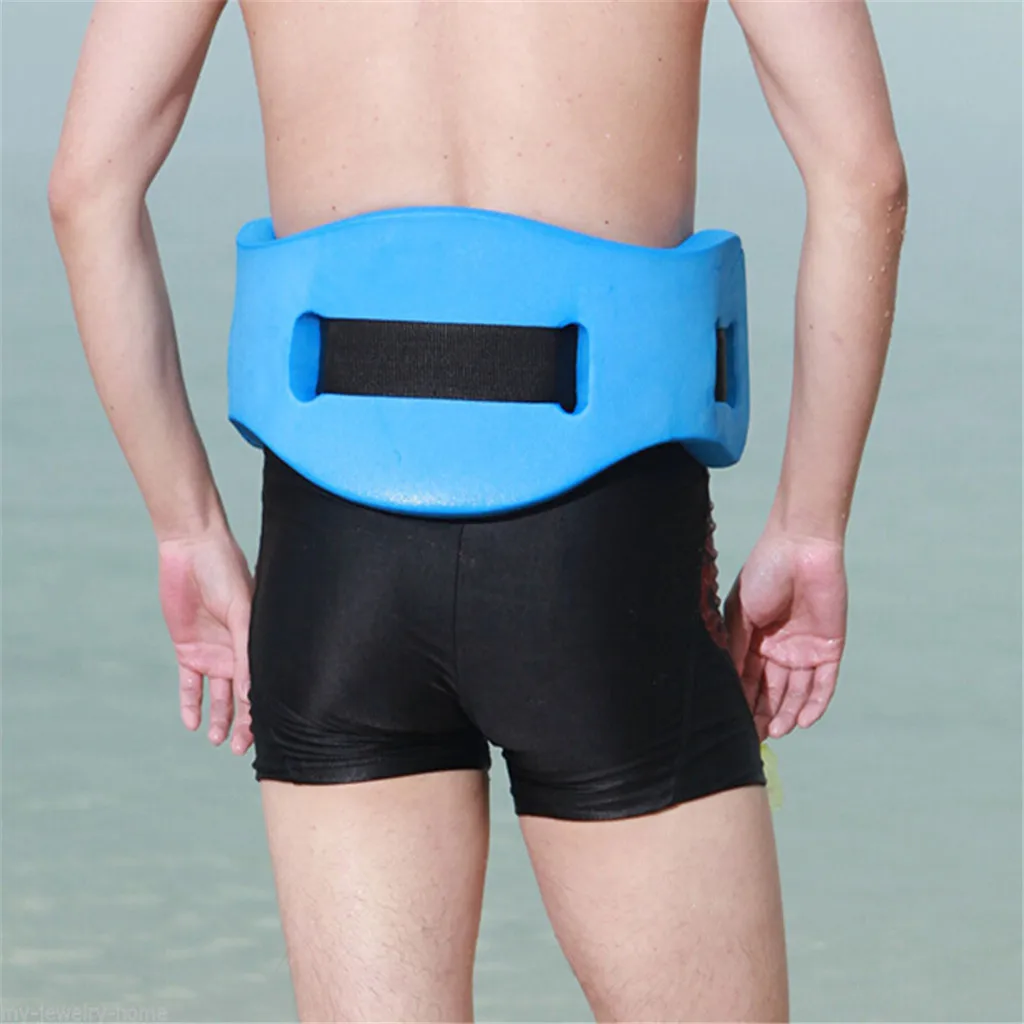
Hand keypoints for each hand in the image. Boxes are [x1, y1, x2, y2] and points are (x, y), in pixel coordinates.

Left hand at [157, 527, 253, 753]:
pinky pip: (189, 684)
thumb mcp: (240, 612)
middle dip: (243, 724)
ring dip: (218, 718)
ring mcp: (212, 651)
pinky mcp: (187, 649)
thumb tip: (251, 694)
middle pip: (242, 697)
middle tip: (238, 749)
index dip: (262, 710)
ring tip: (216, 740)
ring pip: (217, 696)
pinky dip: (190, 703)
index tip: (263, 735)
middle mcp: (237, 651)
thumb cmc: (226, 572)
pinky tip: (192, 724)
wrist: (191, 549)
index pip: (261, 683)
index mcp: (256, 641)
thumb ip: (245, 652)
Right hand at [724, 529, 846, 740]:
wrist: (801, 546)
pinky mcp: (830, 647)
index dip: (741, 701)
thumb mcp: (740, 613)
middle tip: (756, 737)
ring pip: (797, 691)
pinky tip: (804, 721)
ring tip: (777, 732)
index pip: (747, 678)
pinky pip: (824, 683)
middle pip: (772, 690)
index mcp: (753, 640)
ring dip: (788, 713)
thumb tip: (728, 684)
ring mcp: (805, 649)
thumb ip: (735, 648)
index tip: (733, 725)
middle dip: (764, 713)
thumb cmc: (764, 572)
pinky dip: (816, 702)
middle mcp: (778, 649)